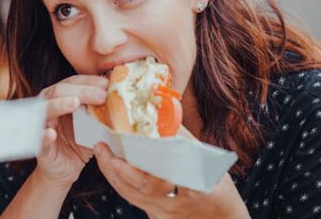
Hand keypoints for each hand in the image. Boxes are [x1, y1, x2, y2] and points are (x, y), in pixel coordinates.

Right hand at [37, 75, 108, 185]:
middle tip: (100, 95)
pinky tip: (51, 134)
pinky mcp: (39, 145)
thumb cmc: (77, 144)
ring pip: (45, 109)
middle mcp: (48, 108)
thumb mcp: (92, 126)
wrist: (64, 170)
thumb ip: (101, 113)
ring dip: (59, 104)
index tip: (106, 84)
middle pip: (59, 91)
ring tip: (74, 103)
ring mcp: (42, 125)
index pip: (72, 82)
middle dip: (81, 90)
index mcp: (60, 99)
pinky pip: (37, 139)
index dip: (89, 81)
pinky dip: (43, 135)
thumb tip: (122, 99)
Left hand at [94, 99, 248, 218]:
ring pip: (132, 194)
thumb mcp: (208, 161)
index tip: (132, 139)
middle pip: (144, 186)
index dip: (148, 155)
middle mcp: (177, 202)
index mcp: (195, 185)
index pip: (168, 170)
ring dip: (113, 172)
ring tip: (102, 152)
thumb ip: (184, 139)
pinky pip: (133, 199)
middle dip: (120, 166)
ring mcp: (165, 212)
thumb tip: (163, 111)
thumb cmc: (218, 189)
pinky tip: (111, 166)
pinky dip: (120, 181)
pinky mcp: (156, 216)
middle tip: (105, 147)